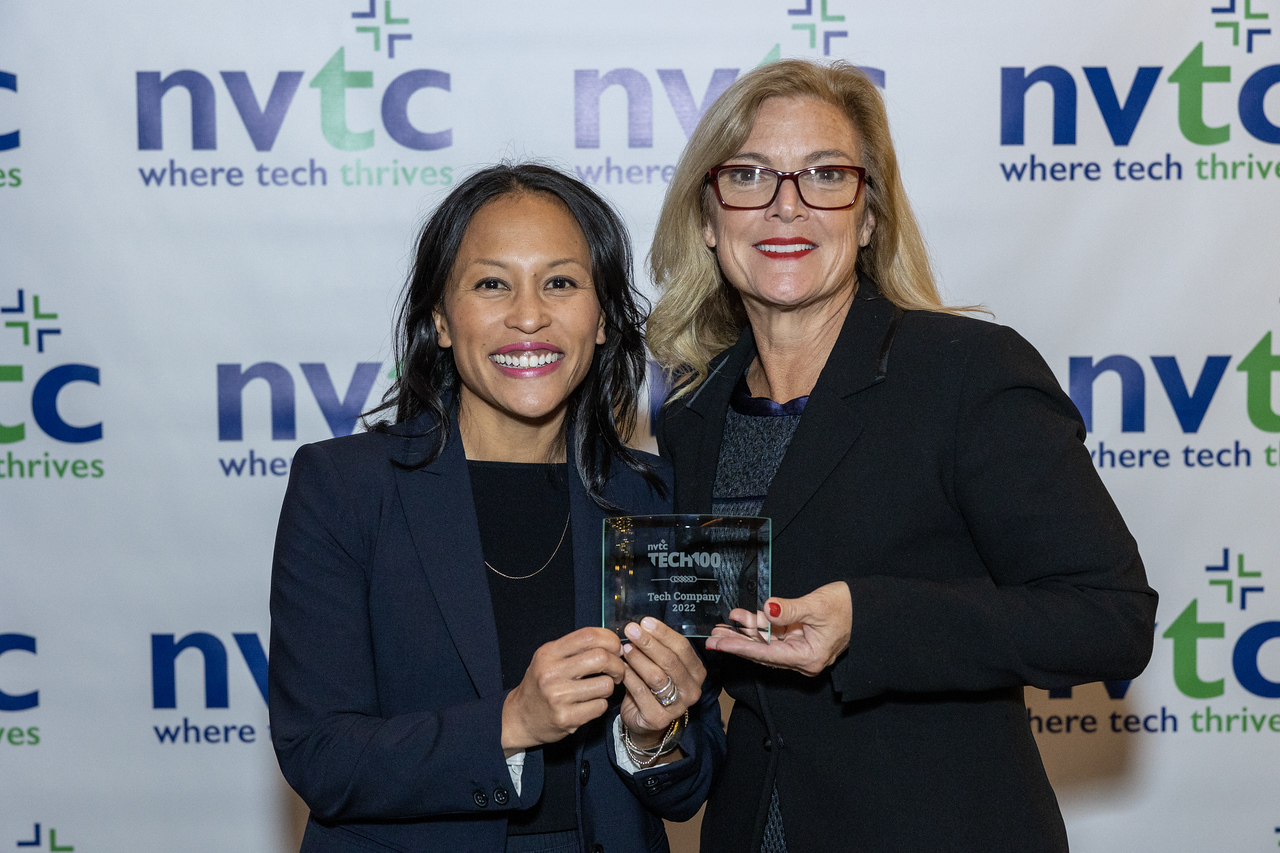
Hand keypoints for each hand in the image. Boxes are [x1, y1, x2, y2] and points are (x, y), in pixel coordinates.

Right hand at [501, 627, 624, 752]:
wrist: (519, 717)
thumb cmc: (540, 684)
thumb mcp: (549, 658)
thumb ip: (575, 648)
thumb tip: (613, 643)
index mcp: (548, 653)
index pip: (588, 636)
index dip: (610, 639)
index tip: (616, 648)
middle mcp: (551, 673)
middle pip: (601, 658)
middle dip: (617, 664)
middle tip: (617, 670)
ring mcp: (558, 697)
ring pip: (605, 685)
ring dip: (609, 687)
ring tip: (600, 689)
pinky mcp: (566, 719)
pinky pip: (600, 706)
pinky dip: (601, 704)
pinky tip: (590, 704)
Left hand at [619, 617, 705, 753]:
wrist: (645, 721)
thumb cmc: (653, 686)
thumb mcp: (660, 666)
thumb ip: (657, 649)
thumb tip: (641, 626)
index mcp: (696, 672)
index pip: (682, 647)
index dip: (663, 633)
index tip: (645, 621)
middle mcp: (691, 690)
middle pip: (670, 661)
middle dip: (649, 643)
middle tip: (631, 630)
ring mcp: (677, 706)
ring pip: (657, 677)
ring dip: (639, 659)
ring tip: (625, 648)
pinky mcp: (658, 718)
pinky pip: (642, 693)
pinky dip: (630, 678)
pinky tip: (621, 668)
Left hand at [705, 581, 851, 676]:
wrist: (868, 608)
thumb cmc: (848, 608)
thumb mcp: (818, 606)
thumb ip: (791, 609)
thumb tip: (768, 609)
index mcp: (807, 658)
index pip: (766, 655)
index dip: (740, 648)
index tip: (719, 645)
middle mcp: (802, 659)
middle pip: (762, 653)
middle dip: (736, 643)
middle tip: (711, 639)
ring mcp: (800, 649)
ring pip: (766, 643)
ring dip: (745, 634)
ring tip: (721, 627)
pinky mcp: (800, 639)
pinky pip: (775, 634)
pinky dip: (759, 626)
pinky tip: (742, 618)